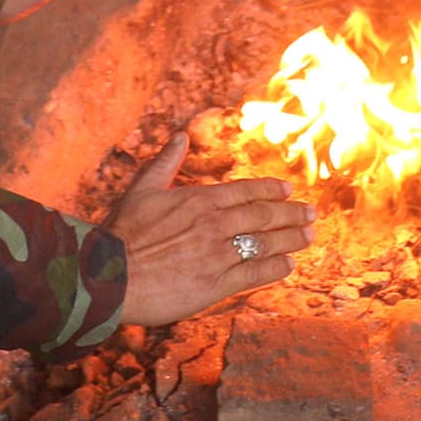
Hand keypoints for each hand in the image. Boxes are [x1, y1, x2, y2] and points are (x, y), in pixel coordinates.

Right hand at [110, 135, 314, 327]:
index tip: (288, 189)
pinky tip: (289, 265)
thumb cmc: (122, 233)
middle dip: (291, 213)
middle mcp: (214, 224)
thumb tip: (180, 136)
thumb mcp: (142, 190)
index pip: (245, 191)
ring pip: (265, 243)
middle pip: (263, 216)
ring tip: (308, 236)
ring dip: (291, 239)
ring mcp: (217, 255)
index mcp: (199, 199)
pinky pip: (255, 274)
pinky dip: (276, 268)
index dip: (270, 190)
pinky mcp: (216, 284)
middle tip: (311, 212)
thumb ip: (165, 163)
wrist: (109, 276)